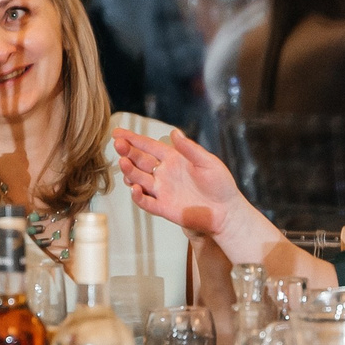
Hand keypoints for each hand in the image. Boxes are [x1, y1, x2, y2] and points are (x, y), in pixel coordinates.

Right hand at [112, 126, 250, 237]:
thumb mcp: (208, 162)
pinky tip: (135, 189)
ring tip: (124, 163)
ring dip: (129, 171)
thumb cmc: (221, 185)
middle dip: (127, 152)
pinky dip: (138, 196)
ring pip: (139, 179)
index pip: (149, 146)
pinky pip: (146, 202)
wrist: (226, 212)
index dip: (133, 139)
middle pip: (140, 161)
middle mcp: (164, 173)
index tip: (118, 132)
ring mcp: (162, 191)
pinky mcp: (164, 207)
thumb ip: (190, 149)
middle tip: (118, 144)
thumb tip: (175, 132)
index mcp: (174, 159)